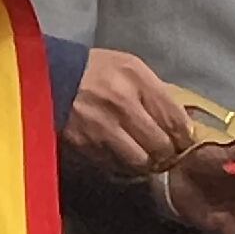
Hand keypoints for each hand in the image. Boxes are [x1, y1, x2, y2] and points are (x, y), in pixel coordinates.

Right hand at [61, 48, 201, 175]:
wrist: (50, 77)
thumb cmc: (95, 70)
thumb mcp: (129, 67)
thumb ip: (154, 91)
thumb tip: (179, 120)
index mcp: (137, 79)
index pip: (176, 119)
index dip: (184, 137)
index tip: (183, 141)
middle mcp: (124, 104)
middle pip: (161, 145)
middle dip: (167, 153)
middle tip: (165, 153)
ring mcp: (104, 127)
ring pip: (140, 161)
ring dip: (145, 163)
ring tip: (145, 158)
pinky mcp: (87, 145)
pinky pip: (116, 165)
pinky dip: (123, 166)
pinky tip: (123, 157)